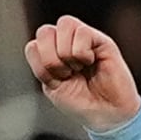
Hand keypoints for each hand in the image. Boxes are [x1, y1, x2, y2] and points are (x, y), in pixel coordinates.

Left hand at [25, 15, 140, 133]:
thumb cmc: (81, 103)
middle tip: (66, 74)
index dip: (41, 65)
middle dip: (50, 58)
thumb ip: (42, 65)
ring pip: (64, 24)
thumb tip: (34, 44)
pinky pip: (82, 32)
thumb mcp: (52, 87)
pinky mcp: (101, 40)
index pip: (33, 46)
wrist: (106, 115)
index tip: (55, 81)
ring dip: (66, 53)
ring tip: (78, 68)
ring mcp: (84, 39)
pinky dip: (81, 52)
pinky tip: (91, 62)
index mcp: (52, 54)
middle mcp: (67, 42)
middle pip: (44, 31)